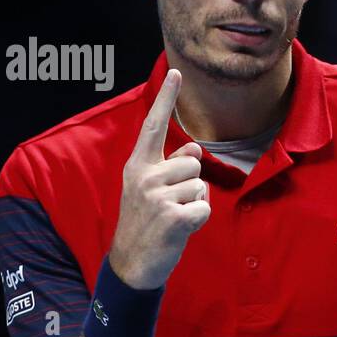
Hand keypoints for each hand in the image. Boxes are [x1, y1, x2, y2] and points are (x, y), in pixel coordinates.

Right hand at [108, 69, 211, 288]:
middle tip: (170, 206)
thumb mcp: (151, 190)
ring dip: (195, 204)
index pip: (154, 126)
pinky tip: (180, 230)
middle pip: (194, 164)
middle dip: (191, 185)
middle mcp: (144, 177)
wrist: (132, 264)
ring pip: (201, 186)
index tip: (176, 72)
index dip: (166, 99)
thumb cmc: (147, 223)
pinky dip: (198, 222)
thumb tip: (195, 147)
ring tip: (173, 218)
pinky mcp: (172, 218)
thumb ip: (171, 167)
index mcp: (137, 166)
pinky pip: (204, 209)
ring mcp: (157, 197)